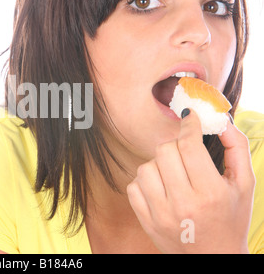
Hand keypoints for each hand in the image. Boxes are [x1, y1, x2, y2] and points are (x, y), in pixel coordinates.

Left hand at [127, 109, 255, 253]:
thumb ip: (237, 148)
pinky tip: (161, 188)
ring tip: (174, 173)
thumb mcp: (245, 185)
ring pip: (146, 166)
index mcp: (211, 193)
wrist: (213, 258)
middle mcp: (183, 204)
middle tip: (185, 152)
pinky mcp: (145, 221)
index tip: (189, 118)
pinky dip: (145, 181)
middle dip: (176, 144)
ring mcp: (161, 214)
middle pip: (165, 151)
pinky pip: (133, 185)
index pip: (189, 146)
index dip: (189, 126)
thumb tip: (222, 120)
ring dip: (159, 163)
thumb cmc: (231, 219)